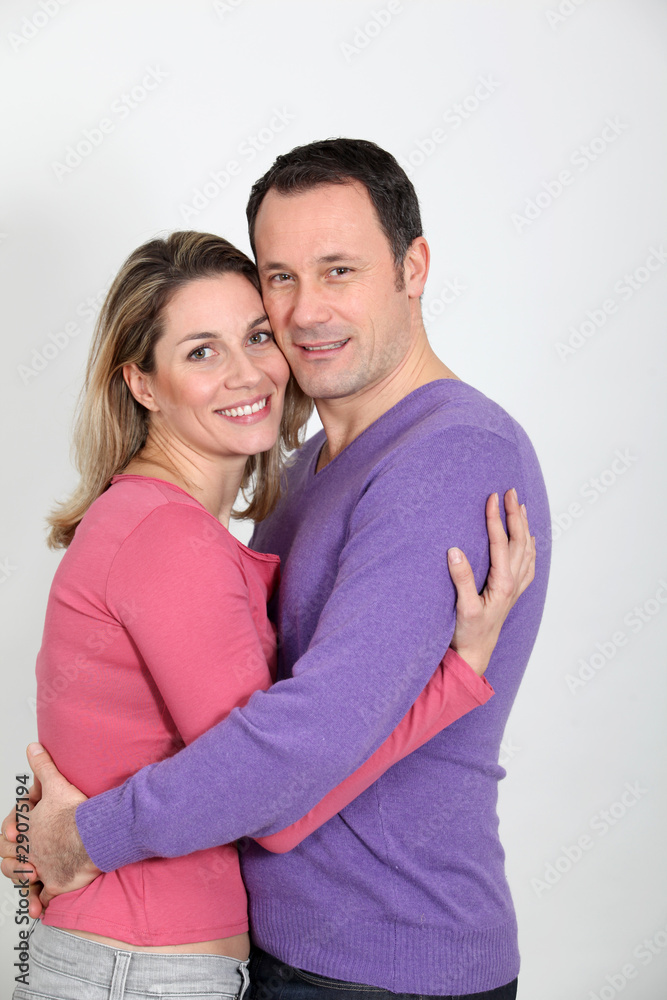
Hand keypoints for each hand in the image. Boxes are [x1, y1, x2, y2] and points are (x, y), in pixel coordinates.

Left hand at [0, 744, 100, 912]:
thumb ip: (42, 766)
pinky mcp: (56, 884)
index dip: (8, 836)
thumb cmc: (75, 813)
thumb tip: (33, 748)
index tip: (12, 837)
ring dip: (25, 884)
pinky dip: (42, 903)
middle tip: (21, 863)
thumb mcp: (55, 784)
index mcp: (27, 830)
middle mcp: (31, 852)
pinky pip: (45, 898)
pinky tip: (41, 908)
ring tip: (30, 884)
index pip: (6, 836)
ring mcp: (43, 869)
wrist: (93, 835)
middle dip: (13, 864)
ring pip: (26, 881)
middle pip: (11, 862)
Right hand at [447, 489, 534, 674]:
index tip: (492, 497)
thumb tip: (455, 550)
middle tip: (511, 492)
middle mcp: (513, 583)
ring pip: (526, 550)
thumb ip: (461, 579)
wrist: (475, 655)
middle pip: (519, 541)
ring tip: (521, 507)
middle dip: (515, 514)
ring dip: (524, 526)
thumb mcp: (461, 607)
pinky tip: (528, 540)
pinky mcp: (512, 593)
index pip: (501, 543)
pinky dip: (529, 548)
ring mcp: (515, 588)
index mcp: (502, 583)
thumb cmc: (467, 634)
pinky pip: (528, 564)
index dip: (496, 518)